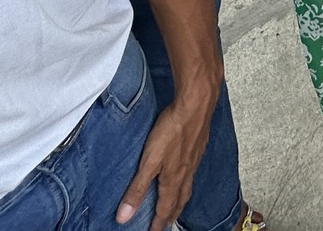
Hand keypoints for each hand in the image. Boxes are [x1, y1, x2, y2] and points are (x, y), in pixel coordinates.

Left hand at [119, 95, 213, 228]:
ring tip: (176, 203)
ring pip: (187, 186)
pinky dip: (187, 181)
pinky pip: (192, 172)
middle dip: (172, 214)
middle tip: (166, 224)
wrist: (196, 104)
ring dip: (180, 199)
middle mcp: (186, 172)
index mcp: (174, 179)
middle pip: (179, 200)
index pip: (165, 208)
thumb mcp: (149, 161)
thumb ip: (137, 189)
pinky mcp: (198, 146)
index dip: (158, 223)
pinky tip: (185, 172)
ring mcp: (194, 158)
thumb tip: (124, 216)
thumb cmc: (172, 130)